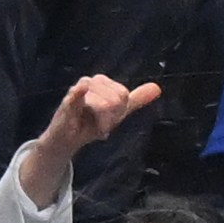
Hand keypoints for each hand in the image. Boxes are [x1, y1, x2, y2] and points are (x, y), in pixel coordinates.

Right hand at [19, 73, 160, 207]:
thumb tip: (157, 88)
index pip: (123, 95)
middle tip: (98, 126)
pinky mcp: (67, 103)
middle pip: (117, 98)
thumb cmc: (89, 124)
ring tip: (90, 126)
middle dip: (110, 118)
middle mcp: (92, 83)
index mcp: (104, 83)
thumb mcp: (117, 113)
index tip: (108, 122)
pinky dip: (80, 92)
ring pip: (104, 103)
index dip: (118, 113)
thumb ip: (136, 100)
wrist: (66, 140)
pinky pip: (77, 93)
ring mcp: (79, 91)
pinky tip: (81, 91)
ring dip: (100, 121)